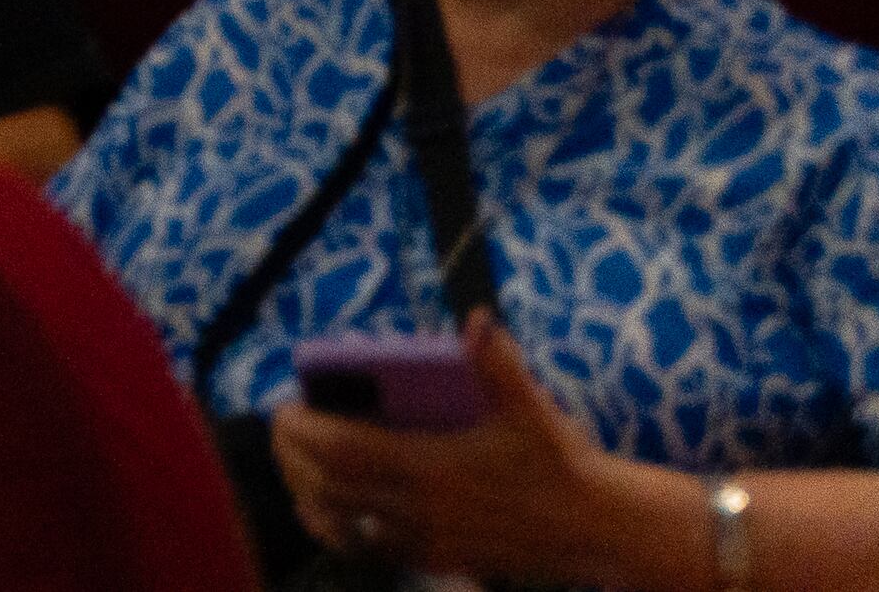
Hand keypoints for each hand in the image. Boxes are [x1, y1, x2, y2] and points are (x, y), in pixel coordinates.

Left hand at [266, 317, 634, 585]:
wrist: (598, 529)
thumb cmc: (563, 462)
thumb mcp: (530, 409)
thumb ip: (497, 363)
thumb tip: (477, 318)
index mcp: (432, 468)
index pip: (343, 452)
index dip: (304, 432)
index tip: (284, 408)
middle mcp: (420, 510)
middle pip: (330, 488)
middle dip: (293, 458)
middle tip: (280, 428)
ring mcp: (427, 541)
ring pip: (343, 526)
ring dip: (309, 495)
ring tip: (296, 467)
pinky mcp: (439, 560)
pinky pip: (371, 551)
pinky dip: (341, 530)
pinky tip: (333, 512)